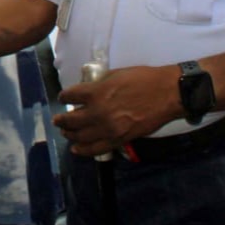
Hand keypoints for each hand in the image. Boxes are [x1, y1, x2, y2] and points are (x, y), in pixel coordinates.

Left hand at [53, 64, 181, 156]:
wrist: (167, 94)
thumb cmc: (143, 79)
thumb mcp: (115, 74)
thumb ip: (98, 84)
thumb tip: (88, 90)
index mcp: (96, 92)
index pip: (70, 95)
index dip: (64, 96)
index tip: (63, 97)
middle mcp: (98, 112)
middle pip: (71, 119)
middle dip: (61, 120)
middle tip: (57, 120)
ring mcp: (109, 128)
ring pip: (81, 136)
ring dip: (70, 135)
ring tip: (64, 133)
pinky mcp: (120, 139)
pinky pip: (97, 149)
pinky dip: (84, 150)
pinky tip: (76, 149)